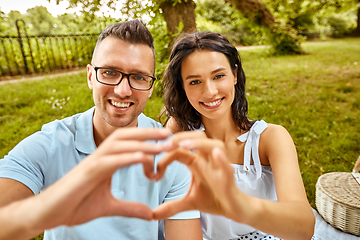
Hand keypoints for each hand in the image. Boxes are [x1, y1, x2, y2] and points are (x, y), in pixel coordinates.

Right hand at [29, 128, 171, 230]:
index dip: (148, 144)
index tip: (166, 148)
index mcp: (107, 161)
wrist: (50, 212)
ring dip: (144, 142)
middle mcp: (101, 156)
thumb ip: (130, 208)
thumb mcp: (109, 207)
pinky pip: (111, 160)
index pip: (130, 144)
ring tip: (165, 143)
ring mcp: (94, 162)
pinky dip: (128, 156)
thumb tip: (150, 214)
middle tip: (171, 133)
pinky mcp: (88, 171)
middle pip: (128, 136)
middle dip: (150, 133)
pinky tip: (144, 156)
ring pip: (121, 144)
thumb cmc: (76, 205)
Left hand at [153, 131, 244, 220]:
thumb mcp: (189, 202)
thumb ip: (172, 206)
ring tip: (183, 145)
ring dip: (198, 143)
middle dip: (180, 137)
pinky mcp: (229, 178)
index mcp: (197, 162)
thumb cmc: (214, 199)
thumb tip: (153, 214)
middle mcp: (208, 160)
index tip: (153, 174)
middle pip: (197, 137)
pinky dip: (222, 160)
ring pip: (213, 145)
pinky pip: (227, 166)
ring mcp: (219, 167)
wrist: (234, 210)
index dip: (165, 157)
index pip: (179, 151)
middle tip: (164, 146)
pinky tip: (216, 154)